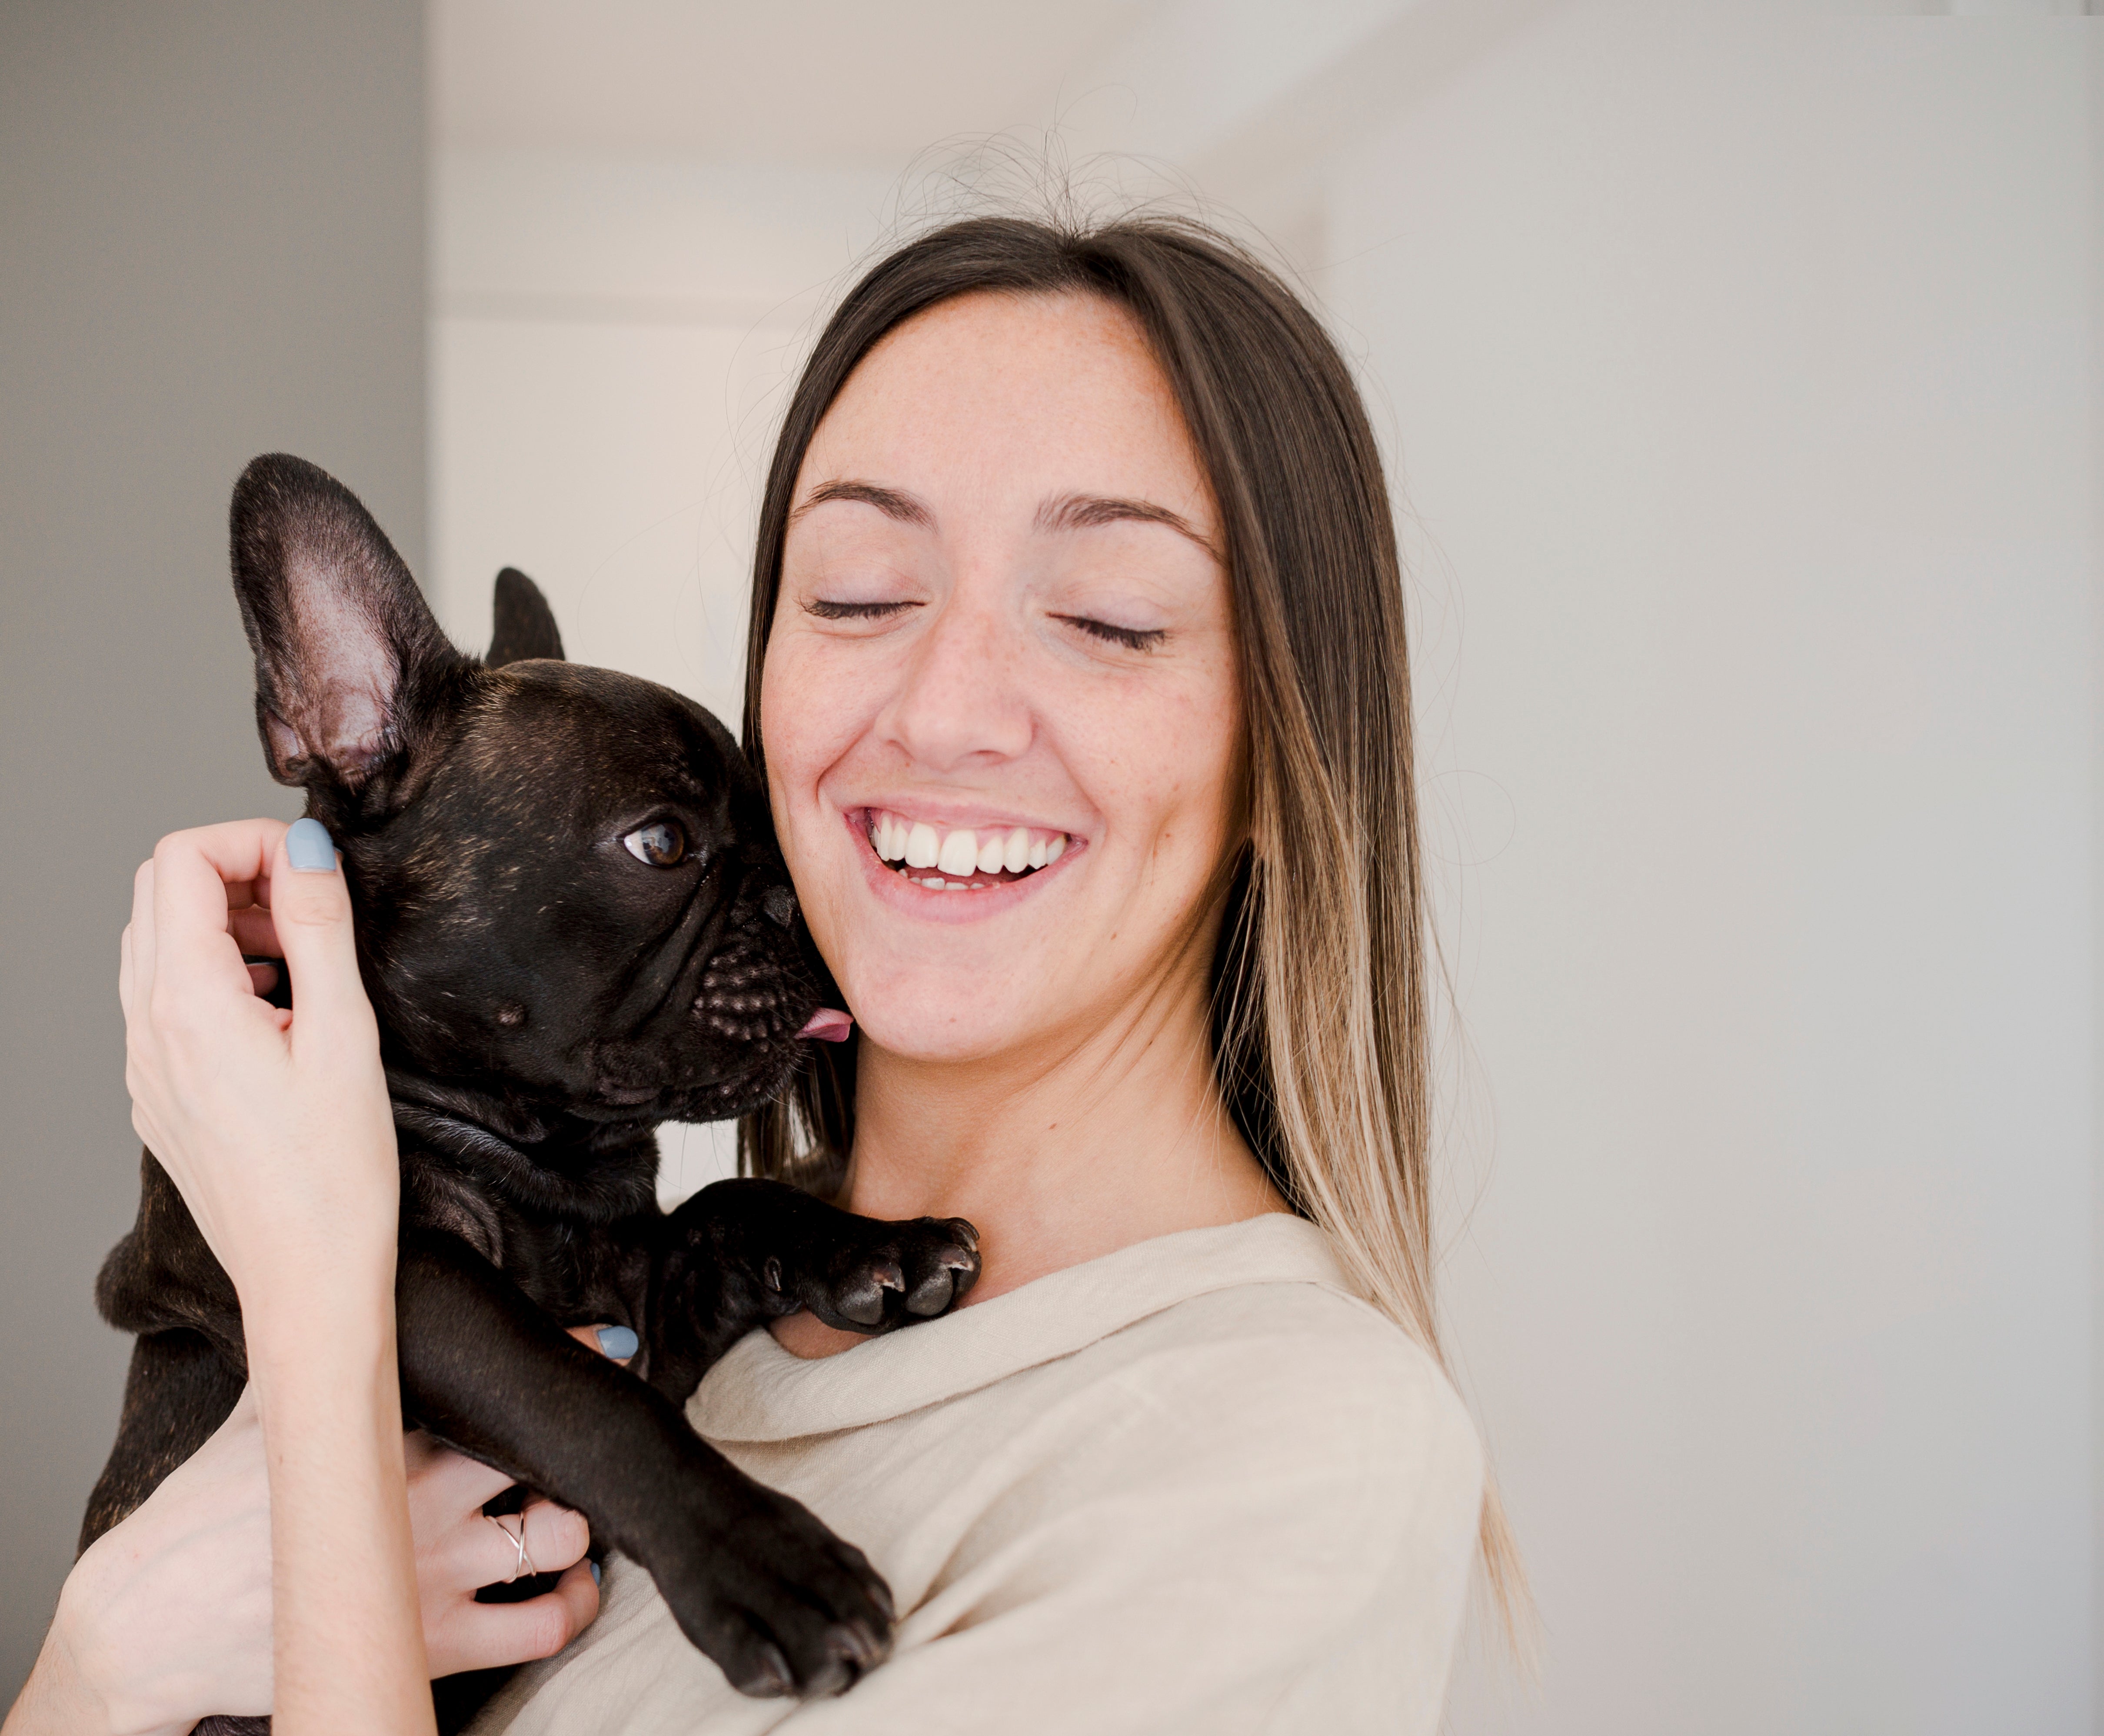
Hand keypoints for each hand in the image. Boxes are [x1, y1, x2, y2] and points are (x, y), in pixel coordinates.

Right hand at [6, 1326, 630, 1735]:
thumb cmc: (202, 1510)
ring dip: (585, 1520)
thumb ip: (315, 1358)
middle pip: (551, 1457)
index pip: (496, 1383)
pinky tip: (569, 1582)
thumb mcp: (261, 1412)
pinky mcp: (432, 1646)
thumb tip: (334, 1287)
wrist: (151, 1620)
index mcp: (386, 1437)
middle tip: (586, 1435)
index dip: (565, 1357)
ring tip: (574, 1504)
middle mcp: (423, 1503)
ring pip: (566, 1536)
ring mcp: (433, 1578)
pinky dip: (573, 1604)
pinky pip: (543, 1627)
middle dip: (577, 1442)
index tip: (607, 1343)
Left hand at [117, 818, 396, 1307]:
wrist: (306, 1279)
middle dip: (236, 874)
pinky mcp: (158, 1092)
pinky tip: (279, 1016)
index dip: (250, 841)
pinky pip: (163, 999)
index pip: (180, 860)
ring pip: (156, 943)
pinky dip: (216, 974)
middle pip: (158, 891)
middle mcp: (147, 1029)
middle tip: (309, 910)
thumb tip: (305, 846)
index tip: (313, 872)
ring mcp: (145, 1064)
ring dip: (226, 923)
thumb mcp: (344, 1034)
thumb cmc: (335, 1176)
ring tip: (300, 963)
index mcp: (188, 1005)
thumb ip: (318, 928)